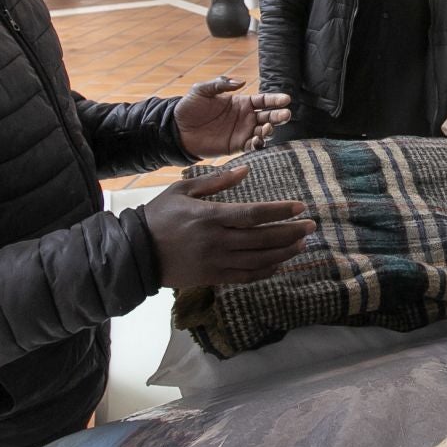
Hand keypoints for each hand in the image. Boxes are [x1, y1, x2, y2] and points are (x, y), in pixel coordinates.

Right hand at [141, 166, 315, 290]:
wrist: (136, 251)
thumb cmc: (158, 215)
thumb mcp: (183, 190)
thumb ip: (216, 182)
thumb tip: (246, 170)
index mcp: (210, 216)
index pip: (254, 214)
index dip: (280, 211)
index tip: (300, 207)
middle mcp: (216, 241)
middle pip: (262, 239)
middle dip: (291, 232)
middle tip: (311, 227)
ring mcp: (215, 262)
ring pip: (259, 260)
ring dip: (283, 253)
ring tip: (301, 244)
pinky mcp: (212, 277)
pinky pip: (245, 276)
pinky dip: (265, 271)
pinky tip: (279, 264)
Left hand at [174, 75, 292, 156]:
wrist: (177, 130)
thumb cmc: (189, 108)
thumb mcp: (202, 90)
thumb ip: (220, 84)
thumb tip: (242, 81)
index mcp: (241, 102)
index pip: (263, 100)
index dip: (275, 99)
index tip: (286, 99)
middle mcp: (246, 117)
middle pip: (268, 116)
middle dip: (279, 115)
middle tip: (286, 114)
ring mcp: (243, 132)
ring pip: (263, 131)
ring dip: (269, 130)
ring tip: (267, 128)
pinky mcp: (236, 146)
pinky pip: (252, 146)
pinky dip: (258, 144)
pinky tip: (258, 141)